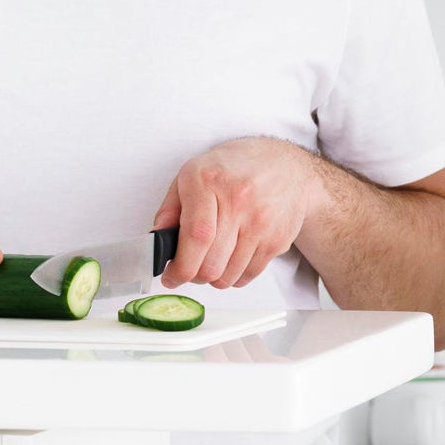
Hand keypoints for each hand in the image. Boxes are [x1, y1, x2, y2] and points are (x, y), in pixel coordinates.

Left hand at [153, 138, 322, 289]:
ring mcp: (261, 224)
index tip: (171, 276)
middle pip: (211, 264)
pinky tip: (230, 261)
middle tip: (189, 270)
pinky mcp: (277, 240)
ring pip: (229, 276)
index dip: (180, 266)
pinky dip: (234, 277)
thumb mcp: (193, 173)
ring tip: (210, 263)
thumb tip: (157, 239)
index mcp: (210, 182)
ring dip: (213, 278)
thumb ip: (170, 207)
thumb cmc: (237, 168)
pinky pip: (249, 275)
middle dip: (193, 276)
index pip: (196, 237)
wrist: (287, 166)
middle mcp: (239, 202)